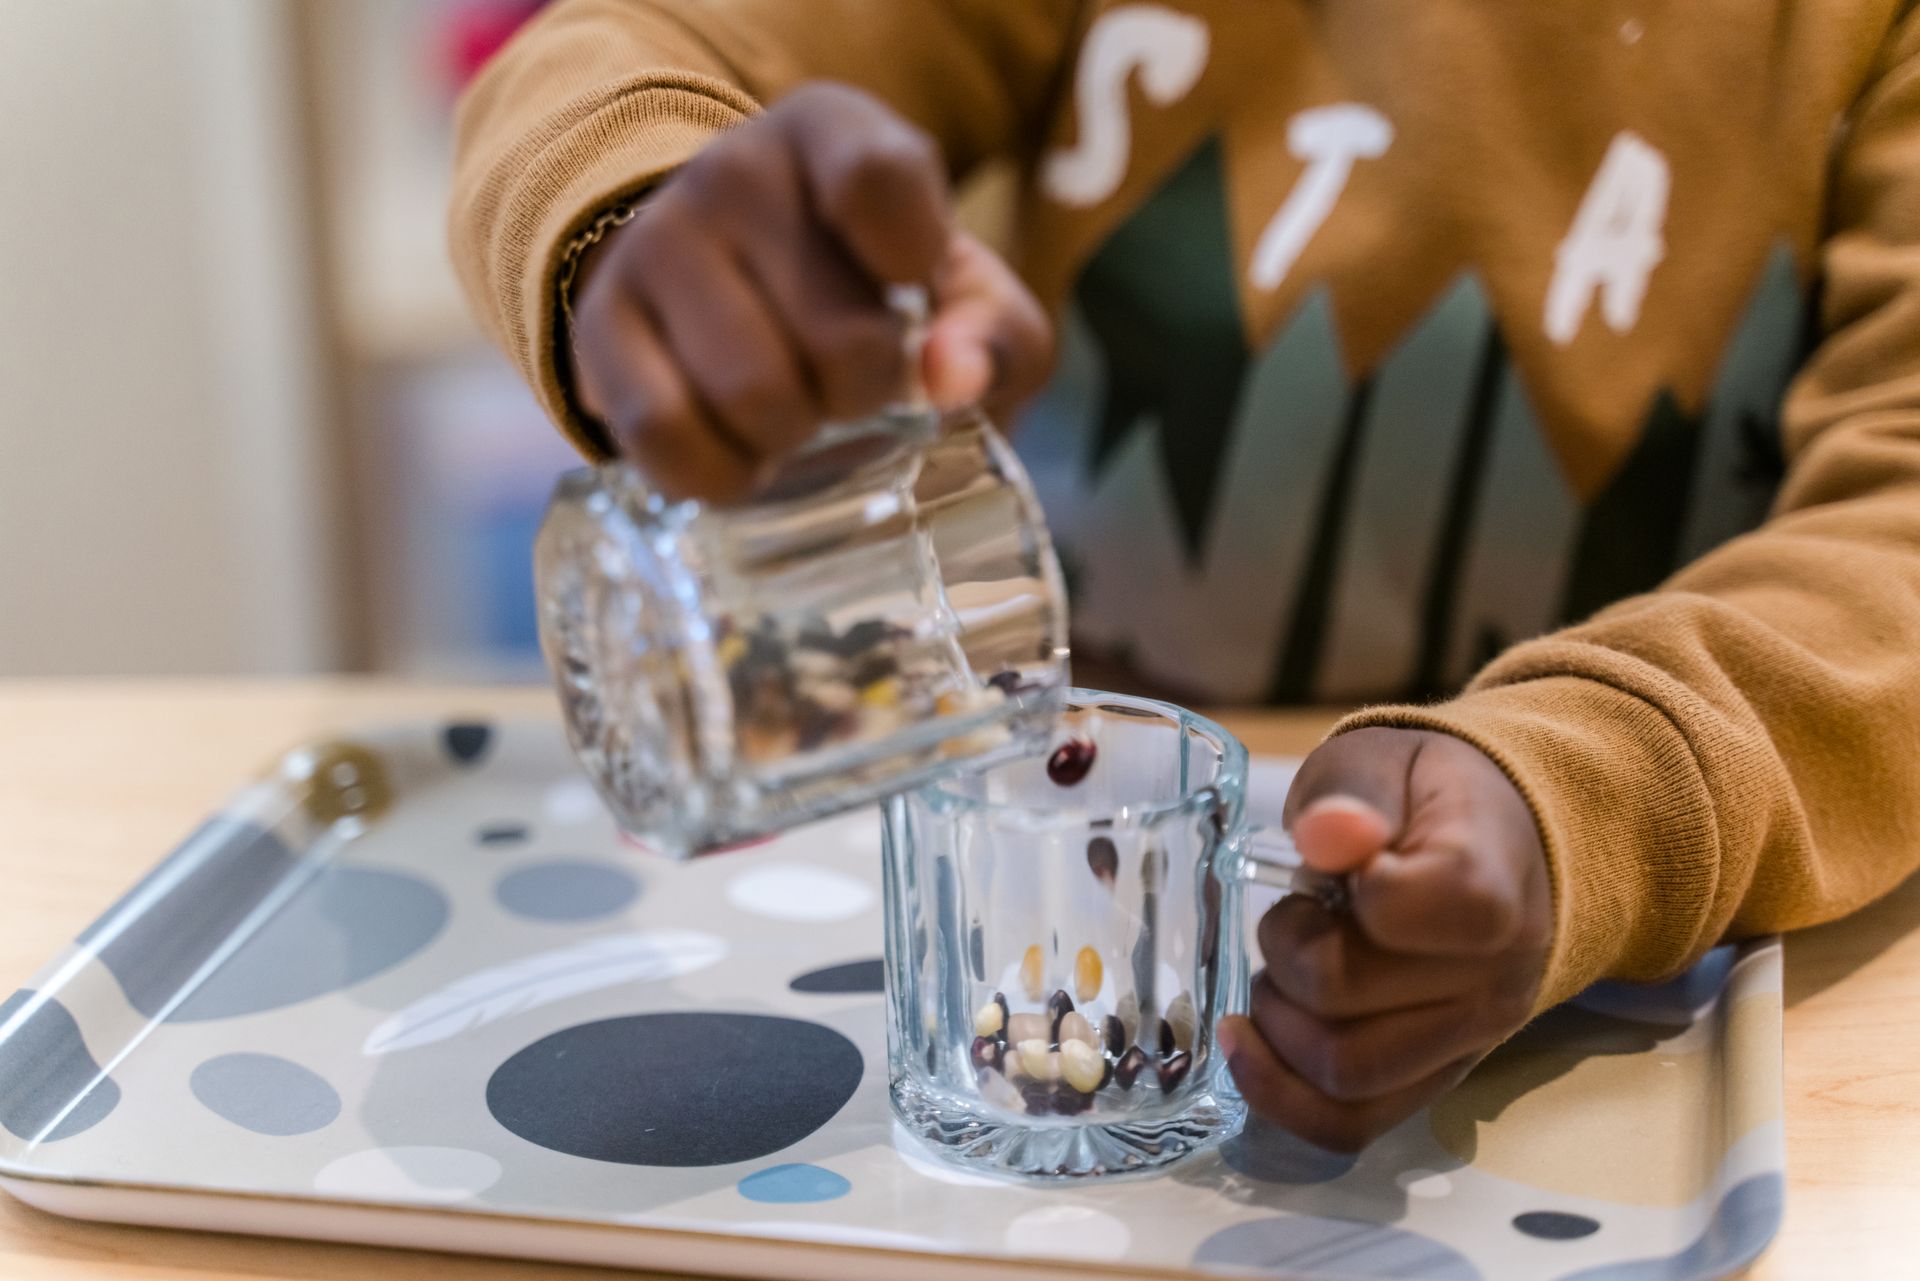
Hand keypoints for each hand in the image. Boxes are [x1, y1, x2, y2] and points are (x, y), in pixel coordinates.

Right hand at [569, 81, 1052, 502]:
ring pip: (752, 396)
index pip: (878, 181)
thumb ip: (998, 334)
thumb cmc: (873, 290)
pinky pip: (663, 435)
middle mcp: (733, 170)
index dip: (912, 260)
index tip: (910, 289)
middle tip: (854, 389)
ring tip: (797, 420)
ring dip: (792, 441)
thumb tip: (954, 380)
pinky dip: (718, 475)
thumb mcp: (962, 296)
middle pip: (840, 340)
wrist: (736, 282)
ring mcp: (655, 242)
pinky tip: (741, 458)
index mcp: (833, 133)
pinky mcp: (600, 322)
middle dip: (864, 396)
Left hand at [1218, 727, 1551, 1151]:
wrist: (1499, 840)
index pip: (1390, 913)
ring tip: (1280, 973)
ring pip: (1343, 1077)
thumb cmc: (1428, 796)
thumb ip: (1353, 793)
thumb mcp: (1385, 760)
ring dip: (1276, 1025)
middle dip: (1285, 954)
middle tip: (1292, 915)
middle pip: (1344, 1001)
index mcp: (1487, 887)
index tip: (1333, 870)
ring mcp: (1471, 1039)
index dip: (1334, 893)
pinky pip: (1354, 1123)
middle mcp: (1494, 980)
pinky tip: (1247, 1044)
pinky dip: (1283, 1096)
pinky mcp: (1439, 1076)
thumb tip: (1327, 833)